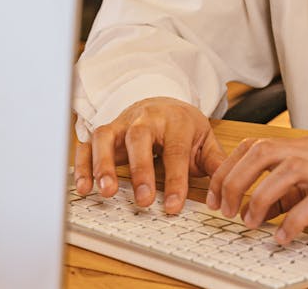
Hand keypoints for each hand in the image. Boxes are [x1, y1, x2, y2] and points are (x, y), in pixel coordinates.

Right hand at [73, 97, 226, 214]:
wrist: (163, 102)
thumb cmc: (183, 127)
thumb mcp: (204, 140)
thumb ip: (215, 163)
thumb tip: (224, 190)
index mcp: (176, 121)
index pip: (175, 150)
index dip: (175, 179)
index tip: (174, 206)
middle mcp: (146, 118)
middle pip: (139, 138)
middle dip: (140, 169)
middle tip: (143, 200)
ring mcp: (122, 123)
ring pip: (107, 136)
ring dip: (104, 164)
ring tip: (105, 192)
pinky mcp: (105, 131)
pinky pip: (88, 144)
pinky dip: (83, 164)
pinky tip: (84, 187)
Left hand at [205, 137, 307, 242]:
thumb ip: (297, 186)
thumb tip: (264, 204)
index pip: (258, 144)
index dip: (229, 169)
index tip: (216, 196)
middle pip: (264, 152)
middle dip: (234, 180)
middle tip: (226, 211)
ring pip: (285, 170)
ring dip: (259, 199)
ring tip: (250, 225)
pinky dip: (292, 221)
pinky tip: (283, 238)